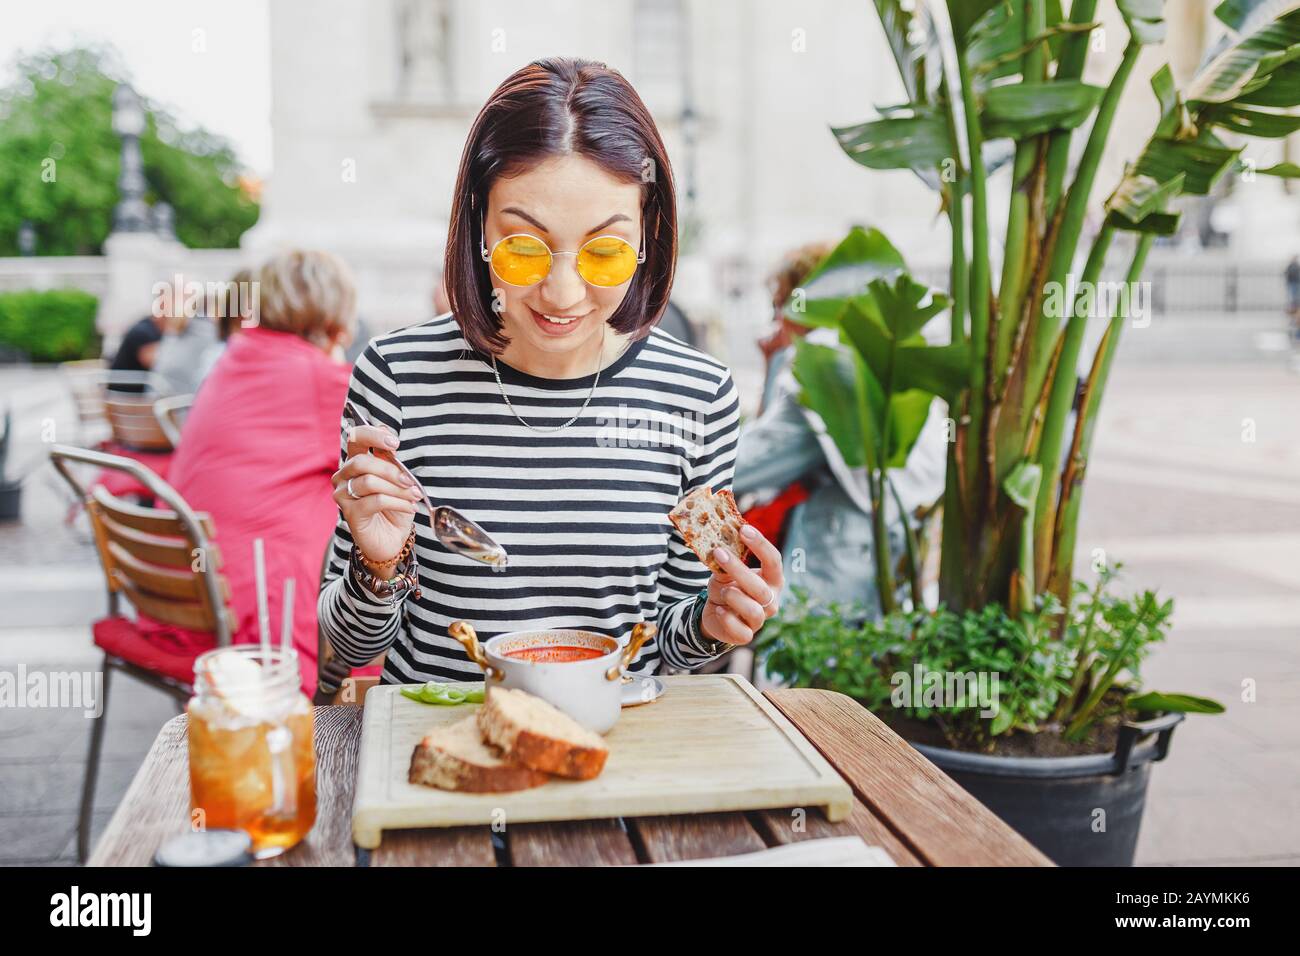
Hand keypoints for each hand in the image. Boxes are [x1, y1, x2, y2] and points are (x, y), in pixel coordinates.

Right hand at [330, 423, 420, 566]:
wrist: (393, 539)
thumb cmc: (395, 507)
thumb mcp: (398, 481)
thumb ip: (391, 463)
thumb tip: (390, 446)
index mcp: (356, 462)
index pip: (356, 438)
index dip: (373, 435)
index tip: (394, 443)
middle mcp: (344, 476)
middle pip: (362, 462)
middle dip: (391, 470)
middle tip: (410, 482)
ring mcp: (343, 495)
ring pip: (369, 482)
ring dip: (398, 489)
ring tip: (414, 496)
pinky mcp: (350, 514)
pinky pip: (375, 501)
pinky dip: (397, 502)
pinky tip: (409, 507)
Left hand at [700, 524, 783, 646]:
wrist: (715, 613)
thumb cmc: (726, 587)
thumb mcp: (724, 572)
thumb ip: (725, 562)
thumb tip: (720, 544)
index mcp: (771, 580)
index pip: (773, 561)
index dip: (760, 545)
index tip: (743, 529)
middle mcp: (770, 600)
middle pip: (759, 586)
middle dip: (738, 569)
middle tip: (719, 552)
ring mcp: (760, 619)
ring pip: (752, 609)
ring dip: (733, 596)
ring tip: (720, 591)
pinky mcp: (746, 635)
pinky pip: (740, 630)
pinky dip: (727, 618)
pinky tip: (719, 609)